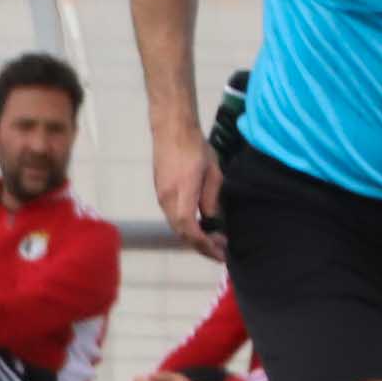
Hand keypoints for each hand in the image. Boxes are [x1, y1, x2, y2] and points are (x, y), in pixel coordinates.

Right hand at [154, 126, 225, 261]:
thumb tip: (211, 220)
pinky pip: (173, 217)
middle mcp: (167, 198)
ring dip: (194, 237)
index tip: (220, 251)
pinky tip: (200, 225)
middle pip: (181, 232)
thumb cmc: (195, 146)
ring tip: (214, 241)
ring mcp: (161, 196)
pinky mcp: (160, 192)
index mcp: (182, 192)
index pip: (189, 228)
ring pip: (176, 226)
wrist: (171, 129)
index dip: (204, 244)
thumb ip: (211, 199)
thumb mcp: (213, 173)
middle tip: (221, 251)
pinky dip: (187, 227)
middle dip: (201, 246)